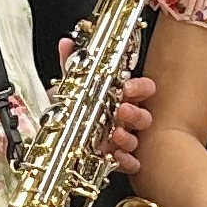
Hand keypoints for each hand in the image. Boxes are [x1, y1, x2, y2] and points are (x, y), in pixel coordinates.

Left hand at [57, 31, 158, 176]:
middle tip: (123, 110)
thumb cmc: (76, 113)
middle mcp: (124, 120)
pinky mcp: (118, 160)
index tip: (128, 87)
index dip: (140, 87)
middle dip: (136, 113)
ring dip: (129, 137)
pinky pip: (130, 164)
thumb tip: (66, 42)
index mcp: (120, 99)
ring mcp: (122, 141)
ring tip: (117, 134)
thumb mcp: (72, 88)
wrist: (61, 142)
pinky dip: (125, 161)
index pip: (142, 89)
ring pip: (137, 140)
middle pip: (144, 116)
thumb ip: (71, 65)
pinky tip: (115, 156)